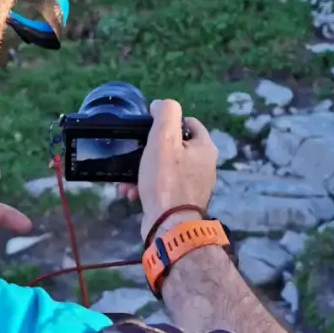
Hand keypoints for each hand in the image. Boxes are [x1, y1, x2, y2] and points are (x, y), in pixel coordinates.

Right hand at [118, 99, 217, 241]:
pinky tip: (132, 193)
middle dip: (149, 151)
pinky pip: (162, 187)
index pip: (189, 123)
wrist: (169, 227)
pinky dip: (147, 188)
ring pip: (164, 169)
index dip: (169, 122)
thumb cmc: (167, 180)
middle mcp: (204, 166)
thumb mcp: (164, 139)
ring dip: (143, 171)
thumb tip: (160, 105)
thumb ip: (165, 114)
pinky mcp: (181, 202)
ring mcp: (194, 186)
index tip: (150, 128)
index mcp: (205, 148)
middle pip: (174, 147)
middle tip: (135, 155)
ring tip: (128, 180)